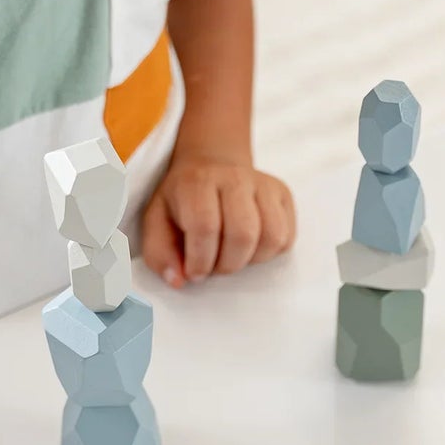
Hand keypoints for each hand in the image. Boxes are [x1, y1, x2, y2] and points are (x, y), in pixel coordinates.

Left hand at [141, 154, 295, 287]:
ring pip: (272, 237)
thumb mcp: (157, 221)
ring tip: (232, 256)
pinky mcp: (283, 194)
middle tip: (214, 266)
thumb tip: (178, 280)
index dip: (201, 260)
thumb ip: (159, 253)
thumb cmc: (183, 199)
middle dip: (227, 265)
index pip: (206, 226)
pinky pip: (287, 236)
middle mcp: (234, 177)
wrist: (212, 164)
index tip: (194, 272)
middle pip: (243, 234)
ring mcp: (264, 184)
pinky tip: (249, 247)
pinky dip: (269, 253)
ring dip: (251, 260)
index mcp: (197, 181)